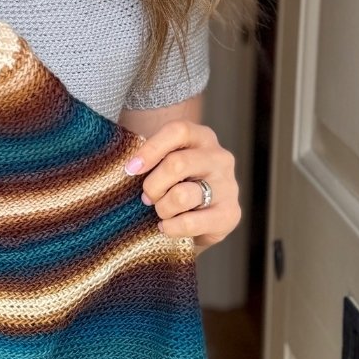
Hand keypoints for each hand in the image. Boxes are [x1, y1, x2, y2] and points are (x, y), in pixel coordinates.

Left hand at [122, 120, 240, 251]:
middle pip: (176, 164)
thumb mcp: (165, 164)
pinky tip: (168, 226)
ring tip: (162, 212)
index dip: (151, 149)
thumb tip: (128, 167)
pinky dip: (171, 227)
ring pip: (181, 195)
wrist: (202, 222)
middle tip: (147, 198)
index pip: (178, 131)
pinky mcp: (230, 214)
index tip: (130, 169)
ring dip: (163, 208)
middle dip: (153, 186)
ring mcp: (228, 185)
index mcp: (202, 137)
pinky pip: (189, 222)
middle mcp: (219, 157)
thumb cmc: (175, 185)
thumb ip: (151, 159)